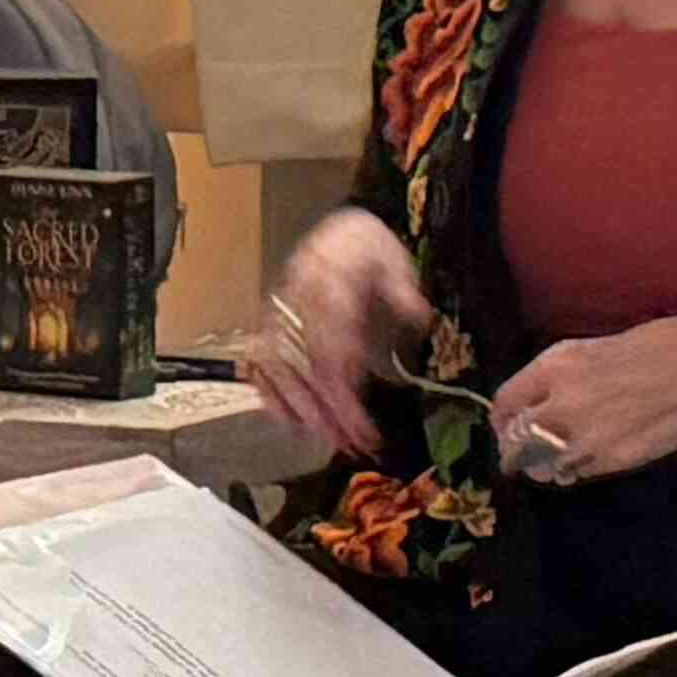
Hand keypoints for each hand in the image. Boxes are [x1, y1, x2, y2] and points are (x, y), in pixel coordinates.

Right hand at [245, 207, 429, 461]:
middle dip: (328, 413)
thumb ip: (401, 289)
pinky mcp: (270, 326)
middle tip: (353, 445)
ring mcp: (278, 315)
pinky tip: (290, 421)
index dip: (344, 393)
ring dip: (305, 411)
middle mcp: (295, 302)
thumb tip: (415, 315)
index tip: (363, 425)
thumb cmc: (369, 251)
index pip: (330, 349)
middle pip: (306, 368)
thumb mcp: (394, 260)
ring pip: (282, 371)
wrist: (339, 232)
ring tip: (331, 441)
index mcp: (326, 283)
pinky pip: (261, 365)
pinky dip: (272, 394)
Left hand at [486, 319, 676, 485]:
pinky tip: (580, 461)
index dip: (500, 419)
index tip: (504, 425)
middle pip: (515, 441)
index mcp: (553, 369)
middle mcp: (561, 405)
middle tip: (518, 454)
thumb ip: (555, 378)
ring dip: (541, 465)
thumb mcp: (588, 350)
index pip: (504, 403)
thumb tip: (533, 403)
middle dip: (514, 449)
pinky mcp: (611, 461)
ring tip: (549, 461)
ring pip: (542, 465)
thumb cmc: (651, 348)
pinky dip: (572, 470)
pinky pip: (576, 473)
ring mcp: (585, 437)